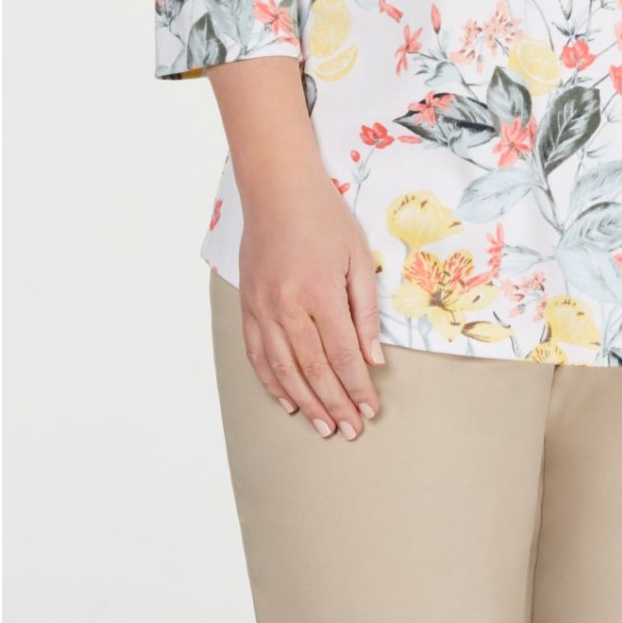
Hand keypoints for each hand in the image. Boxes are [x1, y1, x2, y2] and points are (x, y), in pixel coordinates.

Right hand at [235, 159, 385, 437]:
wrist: (278, 192)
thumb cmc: (325, 220)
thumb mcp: (357, 258)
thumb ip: (365, 310)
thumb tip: (373, 358)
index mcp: (320, 292)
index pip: (343, 354)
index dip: (358, 387)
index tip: (370, 409)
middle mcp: (288, 306)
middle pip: (314, 369)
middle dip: (335, 404)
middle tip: (350, 429)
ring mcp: (263, 309)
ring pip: (284, 369)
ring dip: (306, 402)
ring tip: (324, 425)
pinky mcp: (248, 307)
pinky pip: (259, 355)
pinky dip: (273, 383)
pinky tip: (289, 401)